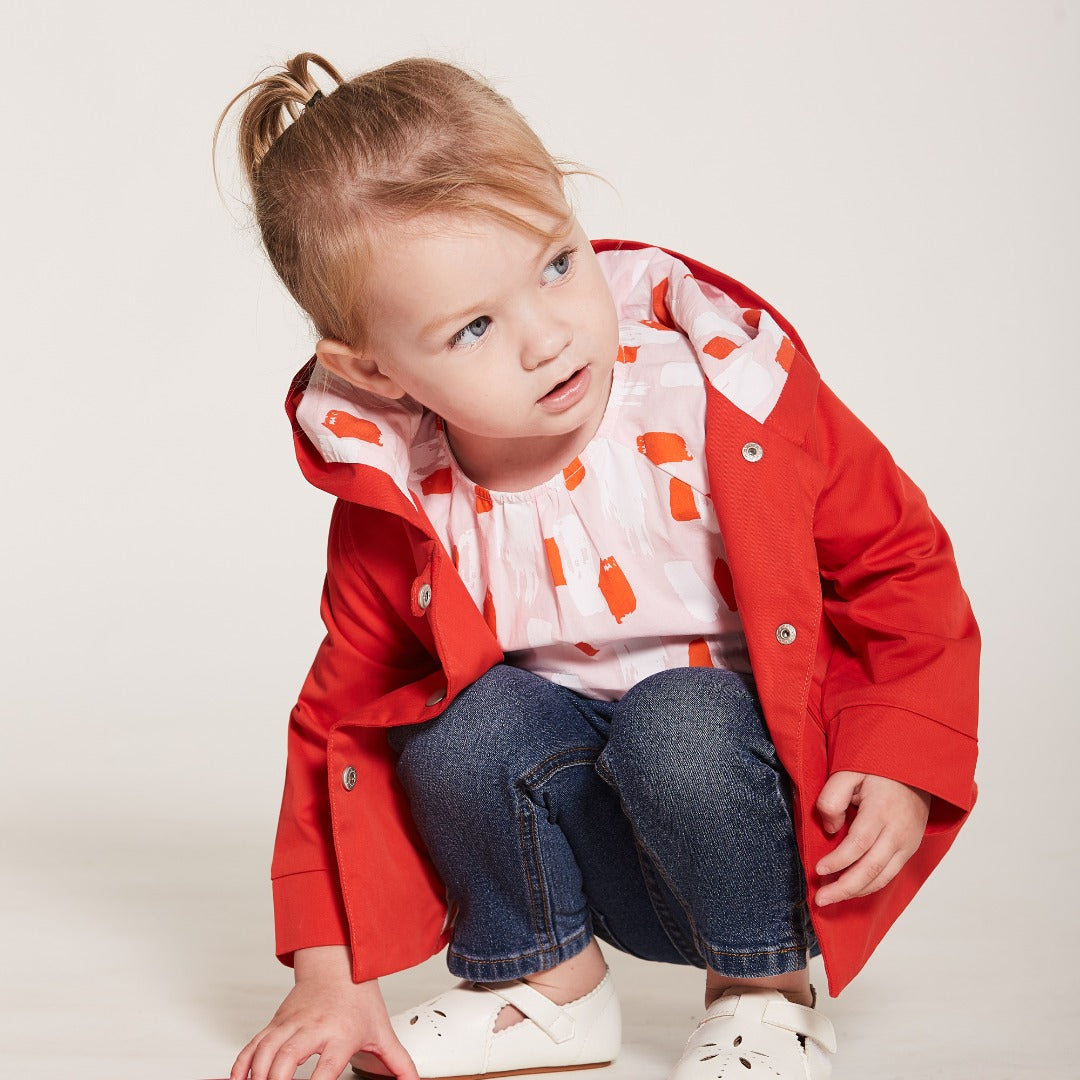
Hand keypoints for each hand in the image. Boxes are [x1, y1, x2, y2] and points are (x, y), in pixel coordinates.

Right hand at [230, 946, 418, 1079]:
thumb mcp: (381, 1031)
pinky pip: (253, 1045)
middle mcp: (313, 1027)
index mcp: (341, 1033)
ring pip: (266, 1050)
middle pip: (288, 1056)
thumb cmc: (358, 998)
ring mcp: (291, 1024)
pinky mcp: (275, 1022)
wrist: (338, 962)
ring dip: (257, 1075)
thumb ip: (398, 1063)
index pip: (327, 1066)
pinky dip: (242, 1065)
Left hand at [814, 771, 930, 906]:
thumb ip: (833, 798)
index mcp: (882, 811)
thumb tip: (831, 830)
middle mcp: (899, 832)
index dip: (839, 861)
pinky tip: (851, 888)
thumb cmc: (878, 770)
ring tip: (831, 898)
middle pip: (872, 868)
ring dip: (856, 891)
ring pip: (882, 878)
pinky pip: (889, 874)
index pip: (859, 843)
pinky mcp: (909, 849)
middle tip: (820, 899)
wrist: (915, 770)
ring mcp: (907, 843)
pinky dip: (869, 885)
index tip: (819, 870)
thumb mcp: (848, 772)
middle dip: (844, 888)